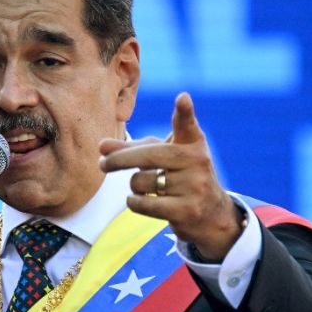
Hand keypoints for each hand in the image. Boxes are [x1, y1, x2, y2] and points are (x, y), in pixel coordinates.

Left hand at [98, 92, 241, 261]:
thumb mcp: (160, 157)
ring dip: (133, 185)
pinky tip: (140, 200)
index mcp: (192, 142)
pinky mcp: (186, 210)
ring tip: (146, 187)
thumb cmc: (178, 176)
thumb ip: (131, 149)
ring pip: (141, 181)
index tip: (182, 98)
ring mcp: (194, 187)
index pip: (187, 125)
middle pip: (148, 156)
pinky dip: (134, 202)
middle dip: (119, 160)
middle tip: (102, 163)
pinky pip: (143, 203)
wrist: (210, 213)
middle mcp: (197, 161)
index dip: (185, 112)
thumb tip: (101, 147)